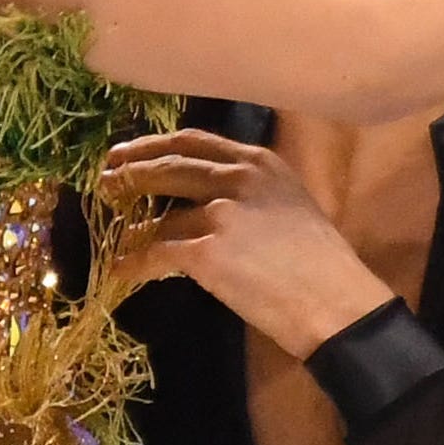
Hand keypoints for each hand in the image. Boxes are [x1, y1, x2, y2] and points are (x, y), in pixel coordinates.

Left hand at [102, 129, 395, 358]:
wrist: (337, 303)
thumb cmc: (321, 263)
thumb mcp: (290, 203)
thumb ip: (251, 189)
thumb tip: (208, 196)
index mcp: (258, 161)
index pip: (193, 141)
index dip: (153, 145)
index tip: (128, 152)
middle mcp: (237, 177)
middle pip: (168, 166)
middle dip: (130, 172)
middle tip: (106, 181)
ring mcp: (221, 212)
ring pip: (160, 215)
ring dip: (131, 227)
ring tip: (113, 234)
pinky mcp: (207, 251)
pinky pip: (156, 253)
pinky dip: (133, 263)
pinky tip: (120, 271)